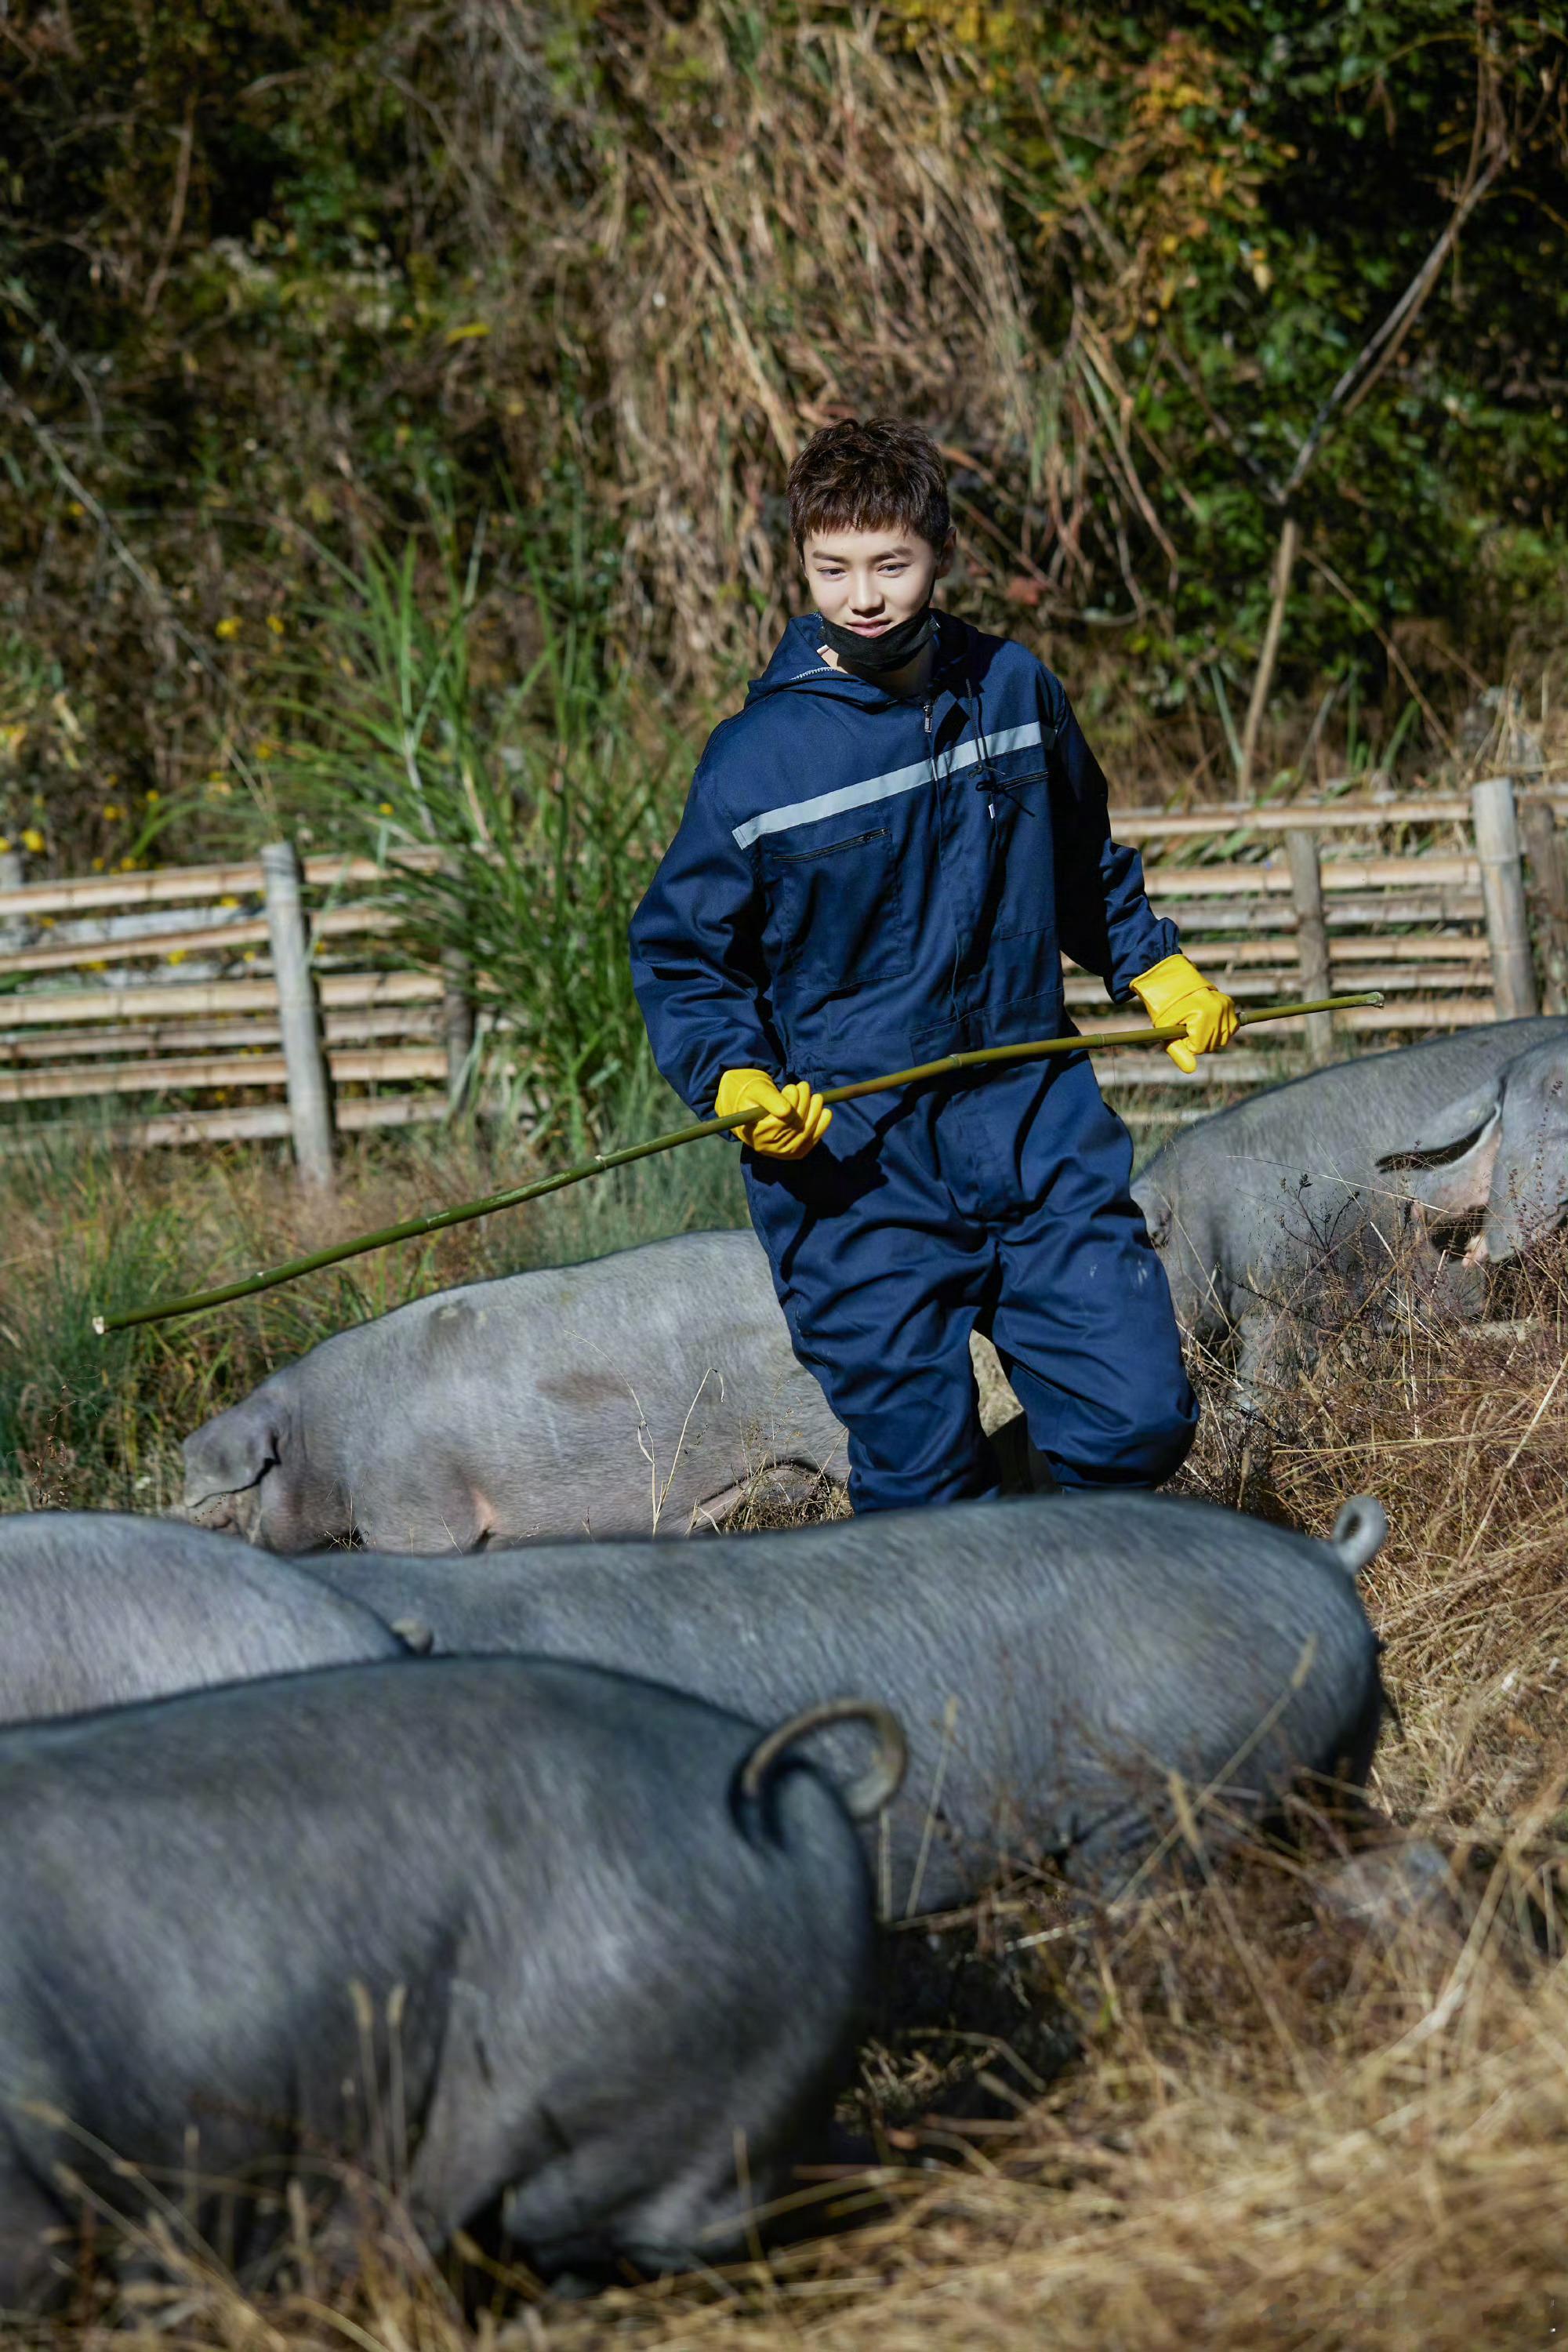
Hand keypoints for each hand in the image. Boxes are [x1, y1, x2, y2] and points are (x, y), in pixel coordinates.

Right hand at [713, 1068, 831, 1159]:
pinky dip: (822, 1126)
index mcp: (756, 1132)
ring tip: (812, 1095)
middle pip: (796, 1125)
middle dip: (805, 1102)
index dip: (793, 1101)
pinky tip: (826, 1112)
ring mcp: (782, 1152)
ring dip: (815, 1110)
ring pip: (806, 1132)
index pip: (783, 1119)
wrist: (748, 1110)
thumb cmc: (752, 1096)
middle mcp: (768, 1147)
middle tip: (803, 1086)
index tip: (793, 1087)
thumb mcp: (756, 1091)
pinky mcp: (793, 1153)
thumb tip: (787, 1111)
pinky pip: (811, 1141)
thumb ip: (770, 1099)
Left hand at [1130, 953, 1239, 1074]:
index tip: (1179, 1032)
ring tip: (1197, 1024)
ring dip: (1210, 1038)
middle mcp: (1218, 1010)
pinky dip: (1220, 1030)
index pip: (1200, 1048)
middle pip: (1213, 1045)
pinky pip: (1231, 1028)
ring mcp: (1226, 1006)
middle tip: (1186, 1027)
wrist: (1173, 983)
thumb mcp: (1166, 1030)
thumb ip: (1177, 1051)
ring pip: (1224, 1039)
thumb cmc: (1166, 1008)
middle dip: (1198, 1041)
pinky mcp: (1230, 1004)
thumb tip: (1191, 1070)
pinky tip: (1208, 1023)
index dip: (1187, 1044)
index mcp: (1202, 1015)